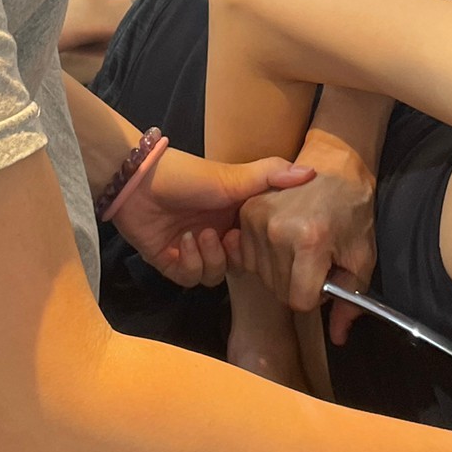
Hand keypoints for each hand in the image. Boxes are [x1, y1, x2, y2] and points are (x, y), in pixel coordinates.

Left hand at [112, 148, 312, 288]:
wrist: (138, 182)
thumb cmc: (188, 175)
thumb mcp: (235, 176)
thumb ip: (273, 175)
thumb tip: (313, 172)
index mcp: (235, 216)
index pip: (260, 245)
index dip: (262, 249)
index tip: (258, 238)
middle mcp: (217, 234)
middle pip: (239, 265)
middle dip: (235, 257)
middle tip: (228, 238)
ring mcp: (195, 250)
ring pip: (216, 275)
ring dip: (211, 258)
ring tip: (200, 235)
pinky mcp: (172, 263)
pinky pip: (192, 279)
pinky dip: (192, 263)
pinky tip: (185, 242)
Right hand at [231, 139, 375, 317]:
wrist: (334, 164)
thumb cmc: (353, 209)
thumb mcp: (362, 256)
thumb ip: (351, 301)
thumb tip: (339, 336)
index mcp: (310, 242)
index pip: (299, 300)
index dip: (316, 296)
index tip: (324, 278)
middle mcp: (277, 232)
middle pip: (279, 290)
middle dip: (298, 283)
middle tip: (316, 260)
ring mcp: (257, 219)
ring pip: (262, 275)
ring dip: (280, 271)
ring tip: (300, 247)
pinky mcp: (246, 212)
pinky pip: (248, 256)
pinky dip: (264, 256)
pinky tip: (282, 241)